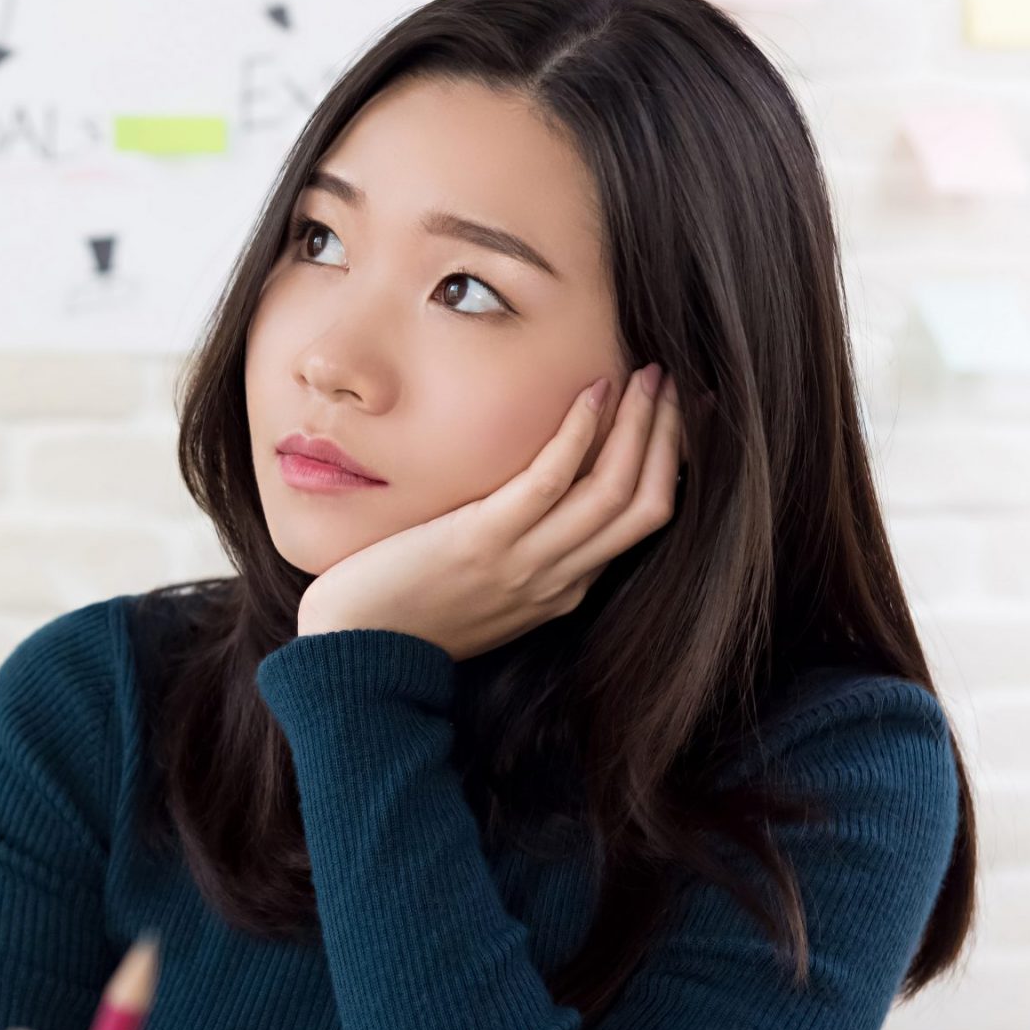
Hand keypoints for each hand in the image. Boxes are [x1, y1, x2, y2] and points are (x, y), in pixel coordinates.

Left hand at [296, 362, 682, 659]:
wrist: (352, 655)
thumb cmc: (401, 618)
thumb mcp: (480, 592)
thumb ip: (517, 558)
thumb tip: (529, 504)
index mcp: (562, 591)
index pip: (639, 524)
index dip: (667, 466)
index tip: (676, 419)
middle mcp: (557, 580)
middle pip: (644, 504)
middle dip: (669, 439)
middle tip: (677, 385)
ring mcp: (524, 563)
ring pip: (614, 490)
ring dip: (640, 425)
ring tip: (648, 374)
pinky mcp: (483, 541)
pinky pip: (551, 479)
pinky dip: (581, 431)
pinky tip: (593, 391)